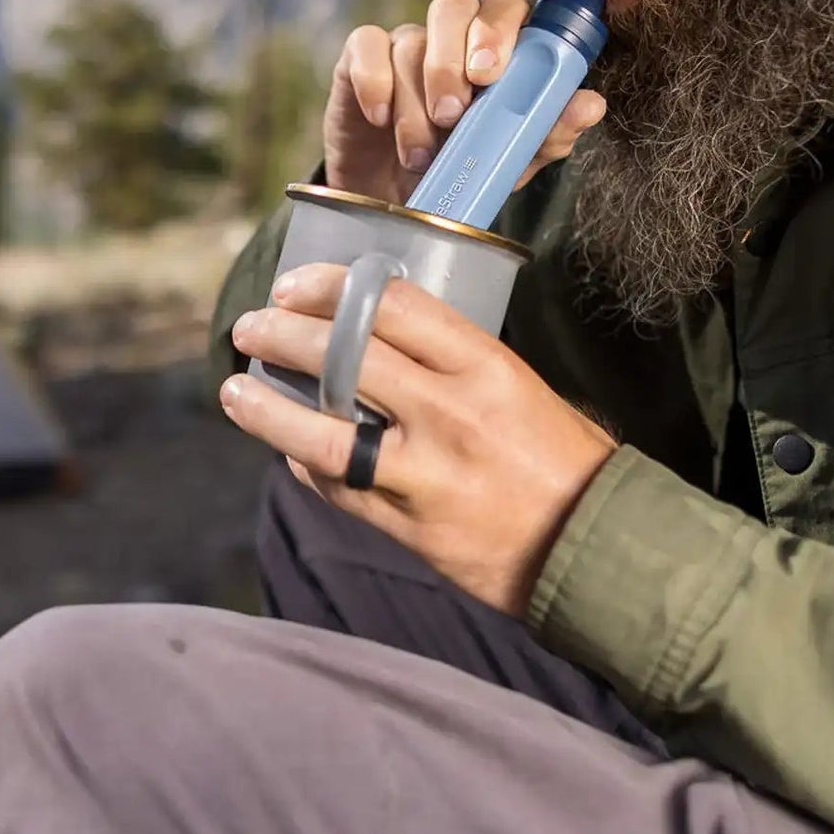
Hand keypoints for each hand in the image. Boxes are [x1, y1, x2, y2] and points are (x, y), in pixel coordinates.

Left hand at [222, 264, 617, 615]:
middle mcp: (449, 414)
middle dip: (283, 336)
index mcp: (484, 366)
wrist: (597, 548)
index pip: (390, 306)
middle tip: (251, 326)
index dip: (330, 287)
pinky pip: (338, 487)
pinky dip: (304, 462)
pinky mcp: (408, 526)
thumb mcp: (516, 385)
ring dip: (268, 409)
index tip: (294, 285)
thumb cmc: (560, 456)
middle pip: (344, 359)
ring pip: (322, 433)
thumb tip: (372, 330)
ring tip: (235, 390)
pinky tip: (287, 446)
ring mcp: (424, 475)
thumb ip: (448, 361)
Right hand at [324, 0, 607, 205]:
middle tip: (453, 113)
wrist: (398, 205)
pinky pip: (365, 46)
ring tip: (420, 153)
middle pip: (452, 4)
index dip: (499, 30)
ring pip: (408, 41)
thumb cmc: (460, 172)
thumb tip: (591, 105)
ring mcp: (403, 44)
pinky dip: (374, 83)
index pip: (504, 7)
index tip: (490, 76)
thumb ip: (548, 132)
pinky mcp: (359, 59)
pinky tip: (380, 119)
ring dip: (414, 102)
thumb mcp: (508, 162)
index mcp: (495, 49)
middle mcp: (449, 36)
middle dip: (451, 58)